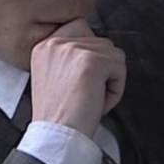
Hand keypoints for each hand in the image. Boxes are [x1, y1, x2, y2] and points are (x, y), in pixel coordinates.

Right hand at [30, 18, 126, 137]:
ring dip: (109, 78)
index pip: (78, 27)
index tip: (84, 75)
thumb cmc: (58, 116)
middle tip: (86, 92)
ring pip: (112, 53)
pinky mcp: (92, 61)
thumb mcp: (52, 77)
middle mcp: (56, 43)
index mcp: (44, 46)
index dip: (89, 51)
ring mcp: (74, 50)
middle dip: (101, 68)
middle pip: (100, 41)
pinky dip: (116, 89)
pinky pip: (119, 67)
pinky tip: (98, 101)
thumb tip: (97, 49)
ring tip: (91, 98)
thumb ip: (68, 57)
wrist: (56, 136)